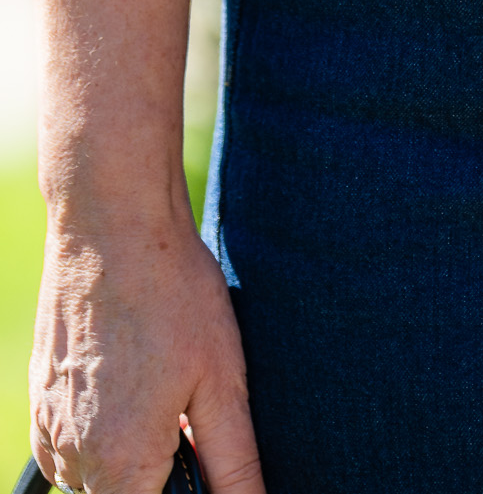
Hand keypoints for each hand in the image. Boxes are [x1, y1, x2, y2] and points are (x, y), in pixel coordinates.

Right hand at [30, 209, 263, 493]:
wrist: (113, 223)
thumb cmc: (173, 294)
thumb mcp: (222, 382)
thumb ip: (234, 466)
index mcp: (120, 466)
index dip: (186, 493)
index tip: (203, 456)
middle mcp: (72, 461)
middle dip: (163, 473)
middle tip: (191, 413)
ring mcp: (47, 431)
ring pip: (98, 477)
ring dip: (133, 455)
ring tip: (165, 388)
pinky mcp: (39, 403)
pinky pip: (72, 449)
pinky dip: (104, 434)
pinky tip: (134, 382)